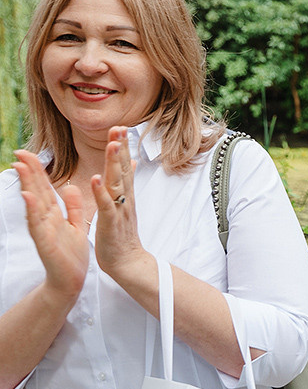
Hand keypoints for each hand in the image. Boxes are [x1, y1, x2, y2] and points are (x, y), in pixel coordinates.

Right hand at [12, 149, 89, 300]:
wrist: (72, 281)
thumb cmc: (72, 255)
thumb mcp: (75, 225)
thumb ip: (73, 207)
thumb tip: (68, 185)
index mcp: (55, 214)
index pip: (45, 188)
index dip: (38, 170)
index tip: (30, 153)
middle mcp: (46, 220)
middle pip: (37, 191)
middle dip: (29, 172)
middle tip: (20, 152)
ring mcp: (44, 230)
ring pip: (34, 204)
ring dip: (27, 186)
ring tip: (21, 168)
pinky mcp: (45, 243)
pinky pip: (38, 225)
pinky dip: (33, 210)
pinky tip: (28, 197)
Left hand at [93, 126, 150, 281]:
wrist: (128, 262)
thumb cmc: (123, 235)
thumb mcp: (126, 204)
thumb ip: (127, 182)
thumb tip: (131, 163)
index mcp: (124, 194)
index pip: (124, 165)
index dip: (122, 146)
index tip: (121, 126)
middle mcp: (124, 198)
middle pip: (122, 169)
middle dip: (120, 147)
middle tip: (120, 127)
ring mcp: (118, 209)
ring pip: (116, 182)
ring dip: (114, 163)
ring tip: (112, 144)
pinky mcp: (110, 223)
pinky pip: (105, 205)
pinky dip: (101, 192)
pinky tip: (96, 179)